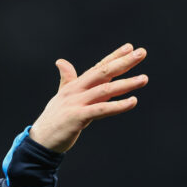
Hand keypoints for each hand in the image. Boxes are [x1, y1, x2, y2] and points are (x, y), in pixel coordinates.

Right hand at [29, 43, 147, 153]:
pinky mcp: (78, 117)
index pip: (98, 67)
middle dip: (124, 62)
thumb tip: (61, 62)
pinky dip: (118, 106)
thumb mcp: (62, 96)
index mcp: (76, 85)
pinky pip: (101, 109)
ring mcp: (77, 103)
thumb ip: (67, 80)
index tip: (130, 47)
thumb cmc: (55, 118)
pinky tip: (133, 101)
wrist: (41, 139)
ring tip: (144, 79)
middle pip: (104, 72)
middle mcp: (76, 90)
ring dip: (126, 84)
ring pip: (105, 90)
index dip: (114, 56)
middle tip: (142, 52)